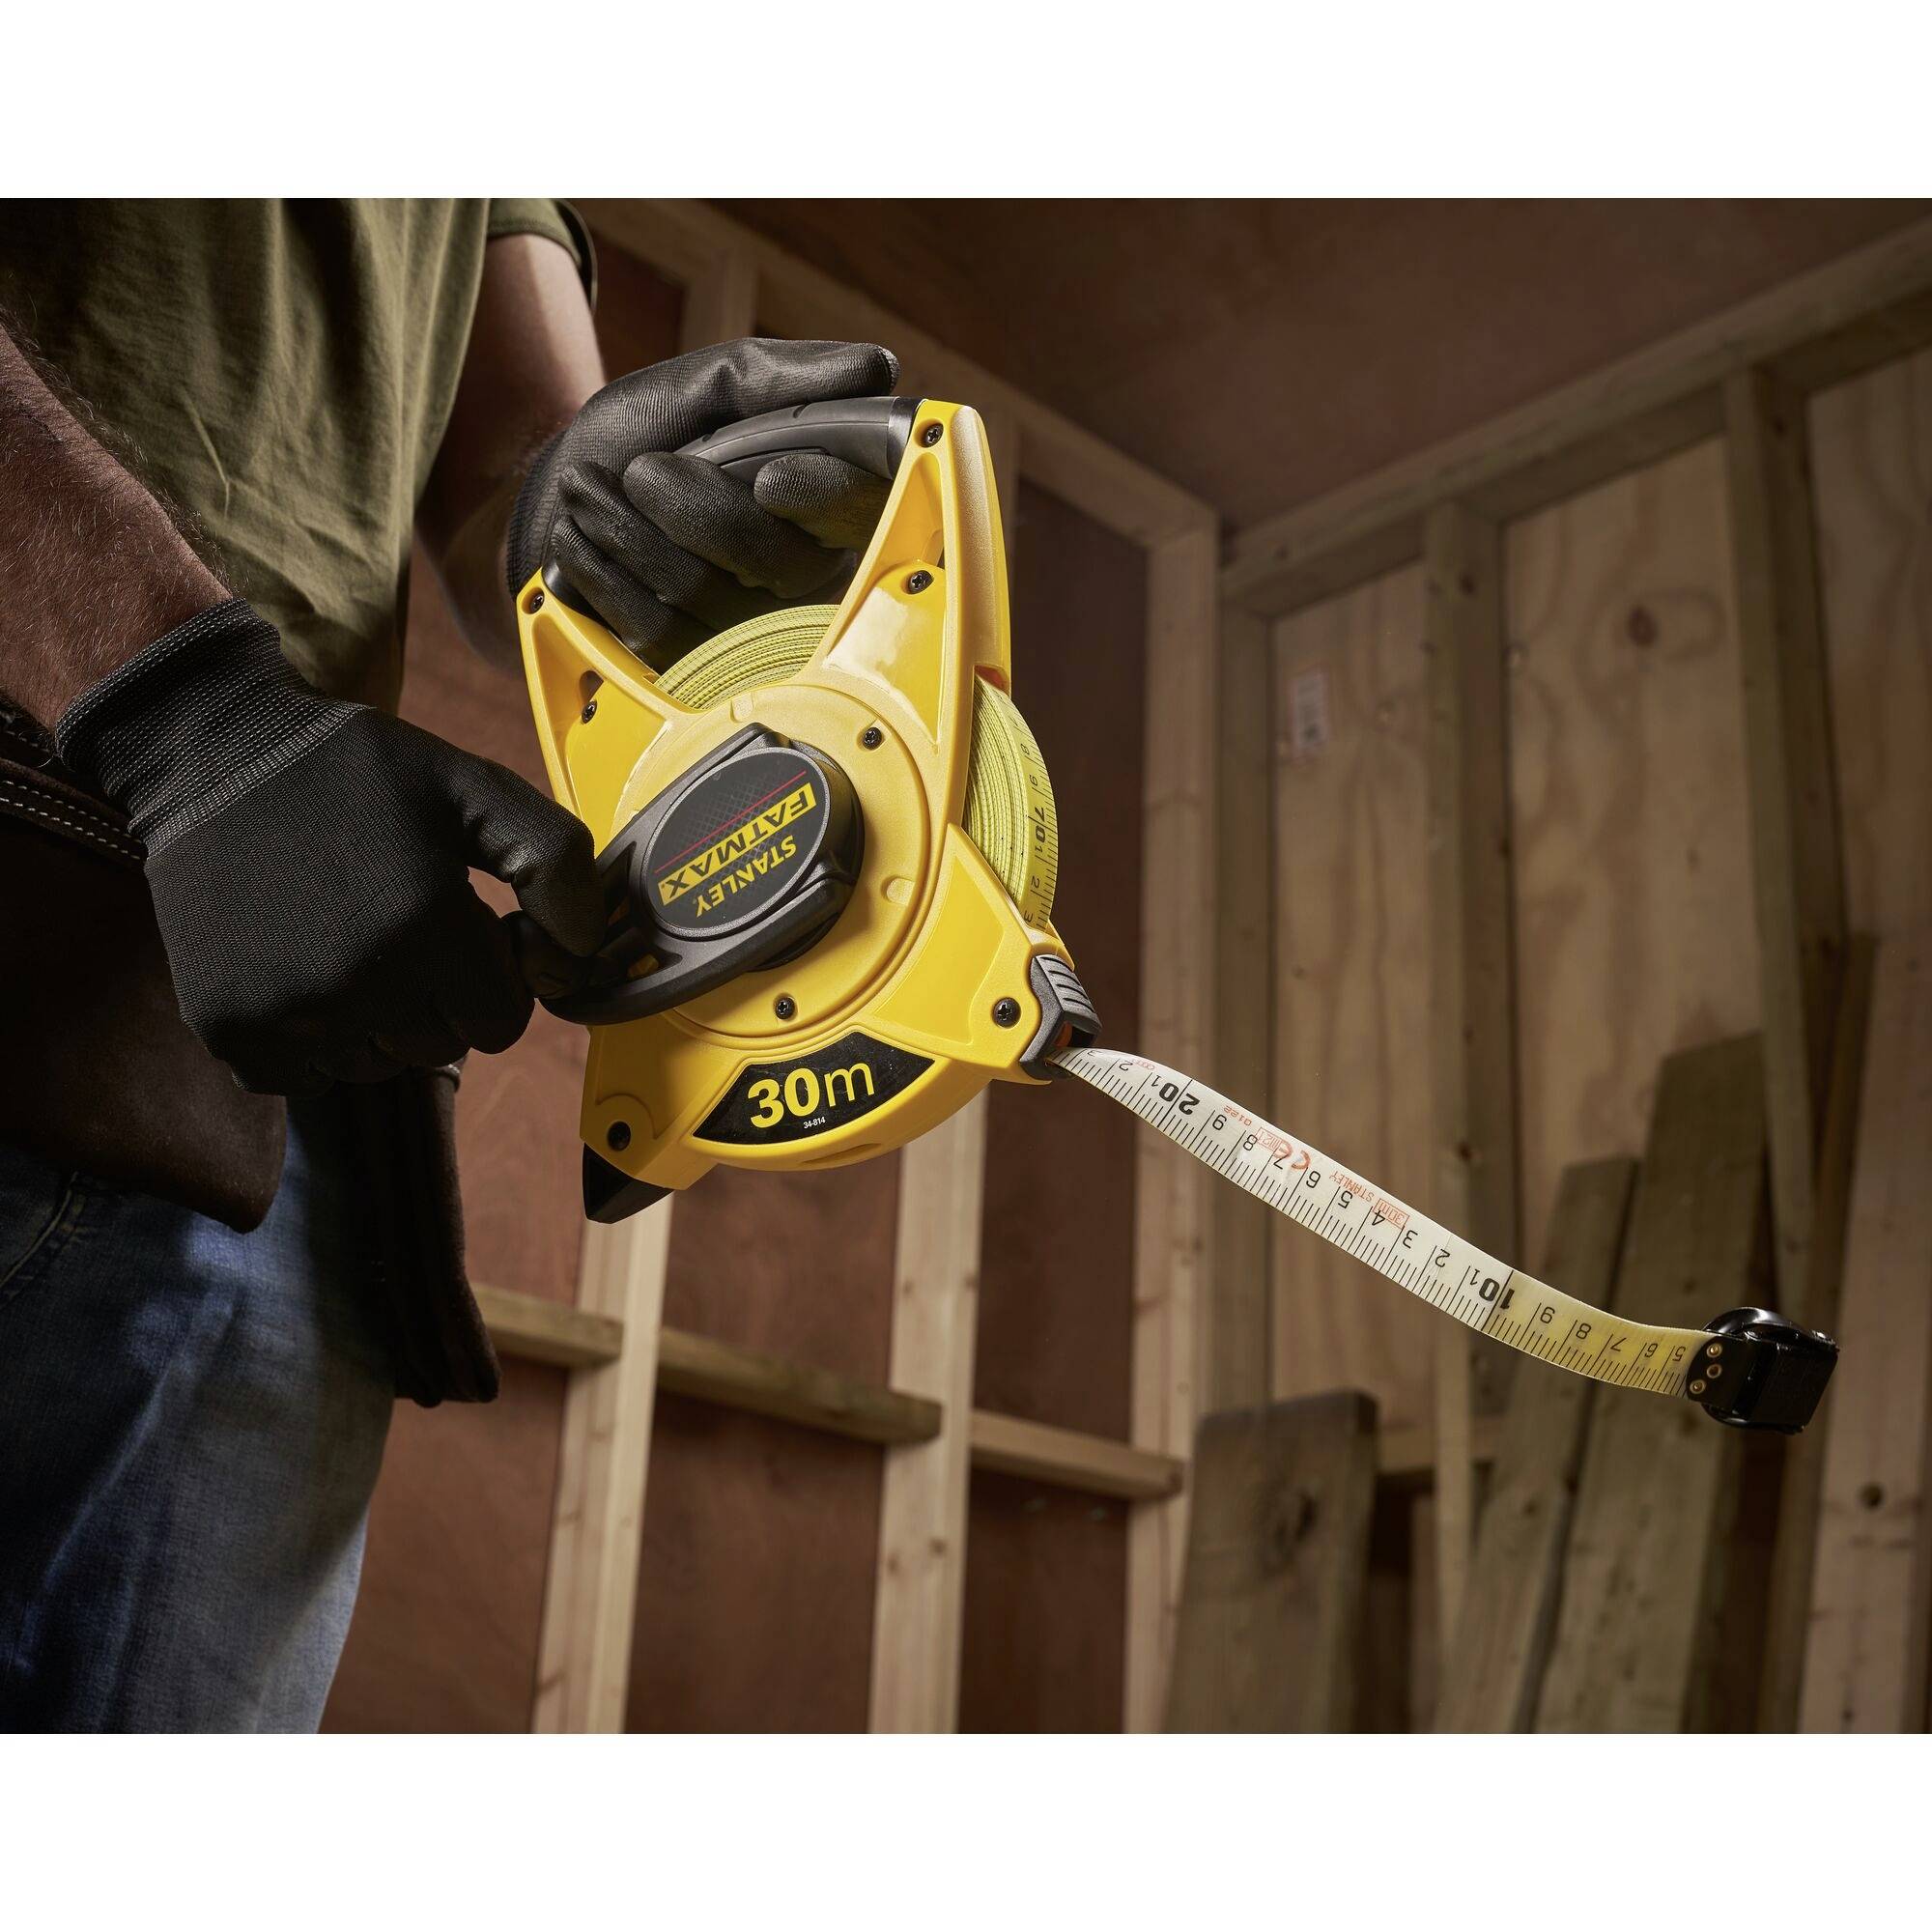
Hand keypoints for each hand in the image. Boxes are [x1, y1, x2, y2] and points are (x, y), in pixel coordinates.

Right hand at [57, 601, 604, 1094]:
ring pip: (373, 1064)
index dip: (493, 979)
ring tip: (346, 940)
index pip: (502, 1021)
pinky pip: (302, 1079)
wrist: (214, 753)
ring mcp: (287, 1009)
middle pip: (441, 1046)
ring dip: (375, 1022)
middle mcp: (357, 978)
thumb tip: (579, 957)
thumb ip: (553, 863)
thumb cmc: (359, 773)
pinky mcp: (229, 1027)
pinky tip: (298, 967)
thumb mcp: (474, 788)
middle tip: (400, 928)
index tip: (463, 929)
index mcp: (426, 922)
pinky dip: (309, 1041)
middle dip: (439, 999)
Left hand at [506, 337, 898, 667]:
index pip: (861, 509)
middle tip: (637, 468)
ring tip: (584, 491)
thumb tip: (874, 368)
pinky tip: (577, 538)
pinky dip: (603, 575)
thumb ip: (773, 377)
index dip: (827, 498)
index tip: (771, 479)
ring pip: (706, 595)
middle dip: (690, 507)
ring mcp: (750, 631)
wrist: (558, 506)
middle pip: (775, 562)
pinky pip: (660, 637)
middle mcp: (803, 574)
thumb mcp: (699, 389)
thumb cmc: (640, 438)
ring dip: (625, 531)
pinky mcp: (695, 670)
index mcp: (822, 501)